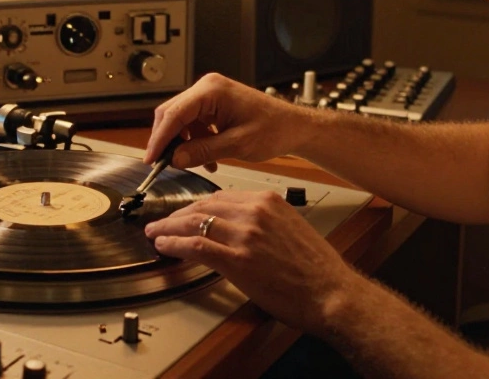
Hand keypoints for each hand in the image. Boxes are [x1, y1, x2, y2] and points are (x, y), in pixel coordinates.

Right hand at [144, 73, 306, 169]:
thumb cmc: (274, 130)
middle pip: (172, 114)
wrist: (294, 127)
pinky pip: (193, 124)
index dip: (159, 138)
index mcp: (212, 91)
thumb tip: (175, 159)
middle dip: (168, 141)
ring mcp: (209, 95)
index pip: (174, 114)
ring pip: (181, 121)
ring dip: (184, 144)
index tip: (151, 159)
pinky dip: (195, 142)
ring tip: (199, 164)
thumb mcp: (237, 145)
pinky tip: (208, 159)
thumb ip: (203, 151)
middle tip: (164, 165)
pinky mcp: (213, 106)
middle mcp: (207, 88)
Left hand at [145, 189, 365, 334]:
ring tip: (156, 233)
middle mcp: (255, 212)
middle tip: (163, 222)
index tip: (185, 212)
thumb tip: (238, 227)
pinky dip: (174, 244)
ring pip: (194, 222)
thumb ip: (263, 222)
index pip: (221, 196)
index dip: (196, 205)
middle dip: (177, 214)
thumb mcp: (290, 228)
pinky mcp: (237, 260)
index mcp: (268, 201)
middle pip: (203, 205)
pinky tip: (164, 246)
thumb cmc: (316, 268)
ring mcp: (245, 235)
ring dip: (169, 228)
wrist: (331, 292)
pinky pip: (196, 246)